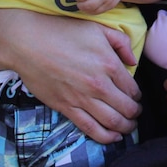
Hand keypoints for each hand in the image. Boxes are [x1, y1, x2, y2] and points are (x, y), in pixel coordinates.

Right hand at [8, 12, 142, 142]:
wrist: (28, 43)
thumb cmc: (62, 32)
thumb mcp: (97, 28)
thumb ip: (121, 43)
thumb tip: (133, 62)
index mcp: (109, 64)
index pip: (132, 88)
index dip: (138, 95)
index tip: (136, 96)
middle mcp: (98, 85)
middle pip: (126, 108)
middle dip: (135, 113)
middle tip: (136, 113)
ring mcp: (82, 98)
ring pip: (112, 122)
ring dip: (125, 127)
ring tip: (128, 126)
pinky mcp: (66, 107)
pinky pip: (90, 128)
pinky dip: (106, 137)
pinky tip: (114, 137)